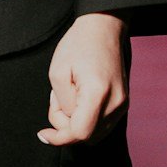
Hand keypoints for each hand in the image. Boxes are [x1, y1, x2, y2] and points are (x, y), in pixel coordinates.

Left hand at [38, 12, 127, 145]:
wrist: (104, 27)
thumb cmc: (79, 45)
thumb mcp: (57, 73)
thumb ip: (62, 106)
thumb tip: (67, 126)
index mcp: (98, 94)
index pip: (80, 133)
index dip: (59, 138)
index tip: (43, 134)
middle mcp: (116, 103)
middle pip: (87, 137)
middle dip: (66, 126)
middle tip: (57, 98)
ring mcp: (122, 104)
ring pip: (94, 134)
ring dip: (76, 122)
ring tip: (69, 94)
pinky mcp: (123, 103)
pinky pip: (102, 125)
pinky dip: (86, 119)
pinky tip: (79, 99)